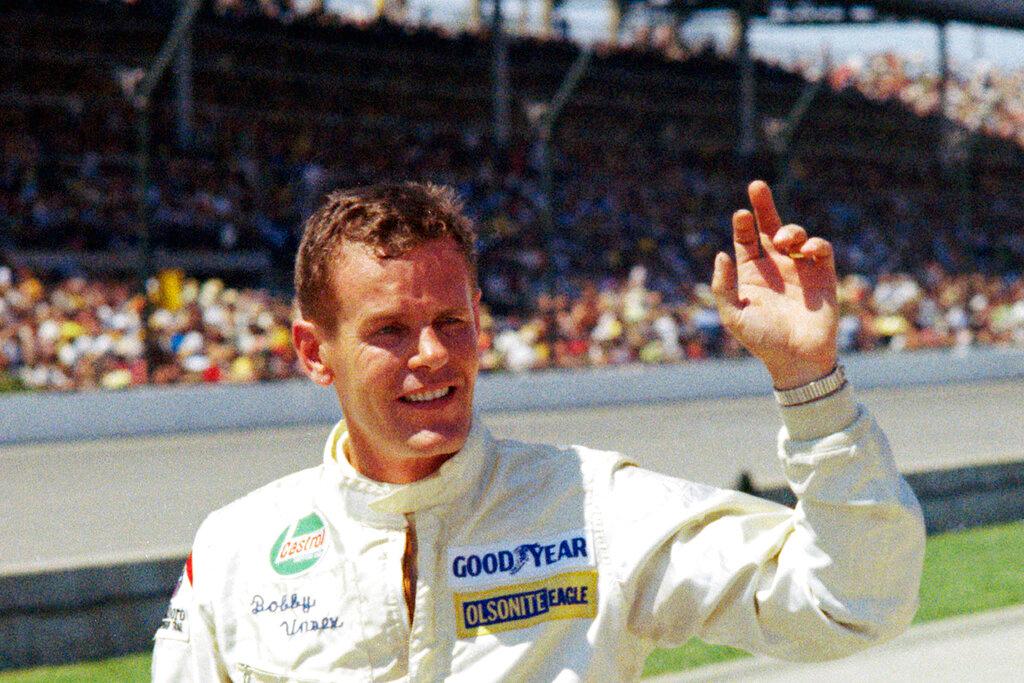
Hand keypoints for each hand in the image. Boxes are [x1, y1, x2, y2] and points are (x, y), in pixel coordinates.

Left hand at [711, 181, 838, 389]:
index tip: (741, 214)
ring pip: (795, 235)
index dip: (743, 225)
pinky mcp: (823, 275)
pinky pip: (821, 250)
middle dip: (763, 206)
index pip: (746, 240)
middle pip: (768, 227)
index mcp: (751, 273)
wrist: (797, 359)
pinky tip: (806, 250)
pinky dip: (816, 244)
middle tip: (757, 186)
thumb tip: (720, 254)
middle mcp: (775, 266)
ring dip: (789, 230)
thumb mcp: (734, 315)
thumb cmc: (762, 340)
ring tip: (782, 240)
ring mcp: (799, 269)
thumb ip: (723, 286)